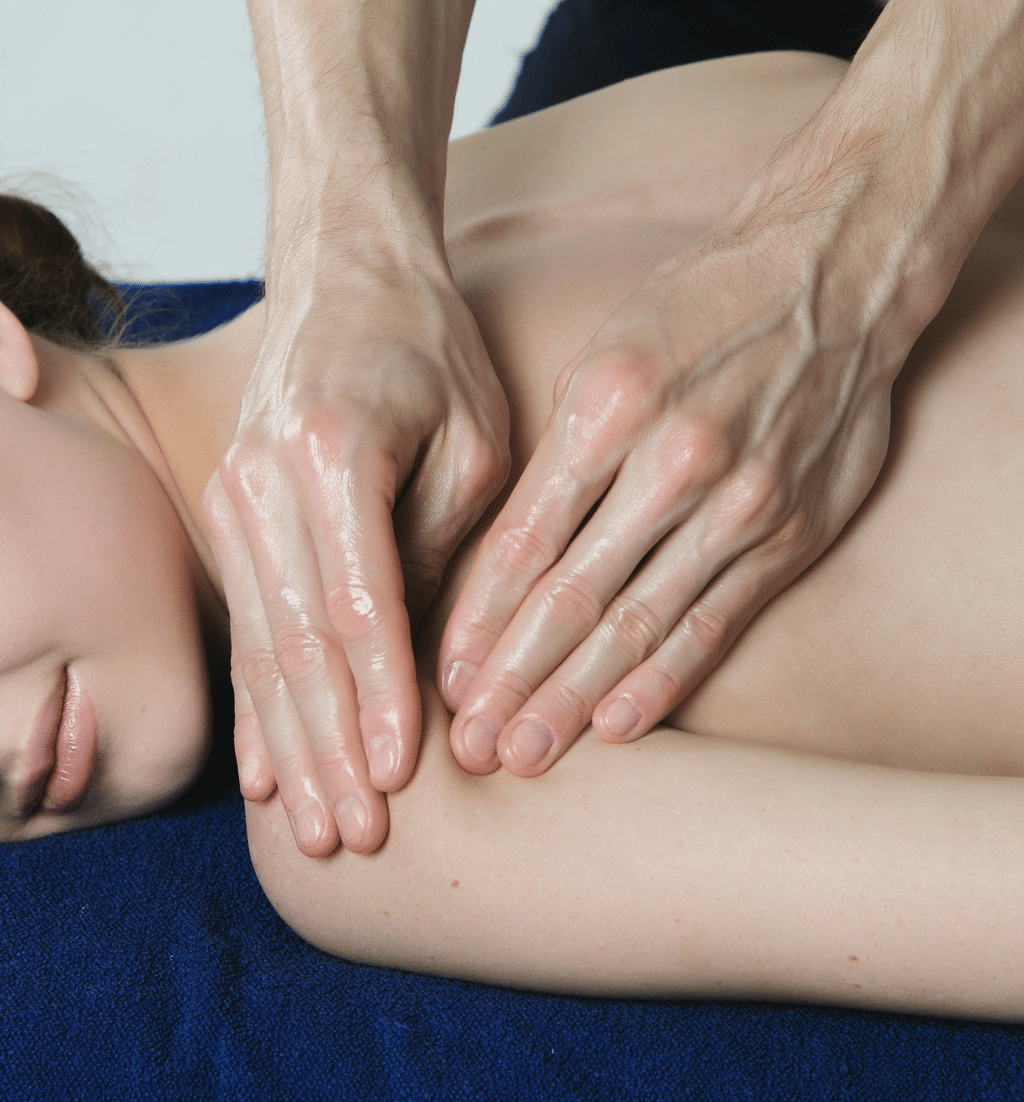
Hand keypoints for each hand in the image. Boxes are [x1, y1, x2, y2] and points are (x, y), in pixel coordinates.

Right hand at [204, 260, 508, 855]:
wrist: (344, 270)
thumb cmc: (430, 349)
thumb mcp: (475, 438)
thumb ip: (445, 549)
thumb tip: (431, 669)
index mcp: (333, 452)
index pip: (360, 604)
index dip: (381, 699)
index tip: (403, 777)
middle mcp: (262, 480)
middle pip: (296, 644)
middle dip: (327, 751)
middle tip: (353, 840)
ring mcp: (230, 497)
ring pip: (261, 649)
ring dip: (288, 748)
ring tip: (312, 832)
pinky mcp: (226, 514)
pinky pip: (244, 628)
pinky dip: (255, 707)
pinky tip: (261, 774)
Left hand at [439, 199, 906, 777]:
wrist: (833, 277)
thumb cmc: (692, 314)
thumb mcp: (600, 358)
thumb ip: (555, 457)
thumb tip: (495, 561)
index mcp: (606, 408)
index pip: (523, 541)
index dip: (475, 621)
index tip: (436, 680)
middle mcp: (673, 459)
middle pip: (571, 597)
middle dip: (511, 681)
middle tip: (464, 747)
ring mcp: (739, 502)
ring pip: (638, 623)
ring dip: (574, 699)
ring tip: (522, 755)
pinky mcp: (790, 533)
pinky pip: (715, 622)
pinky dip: (663, 680)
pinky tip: (616, 728)